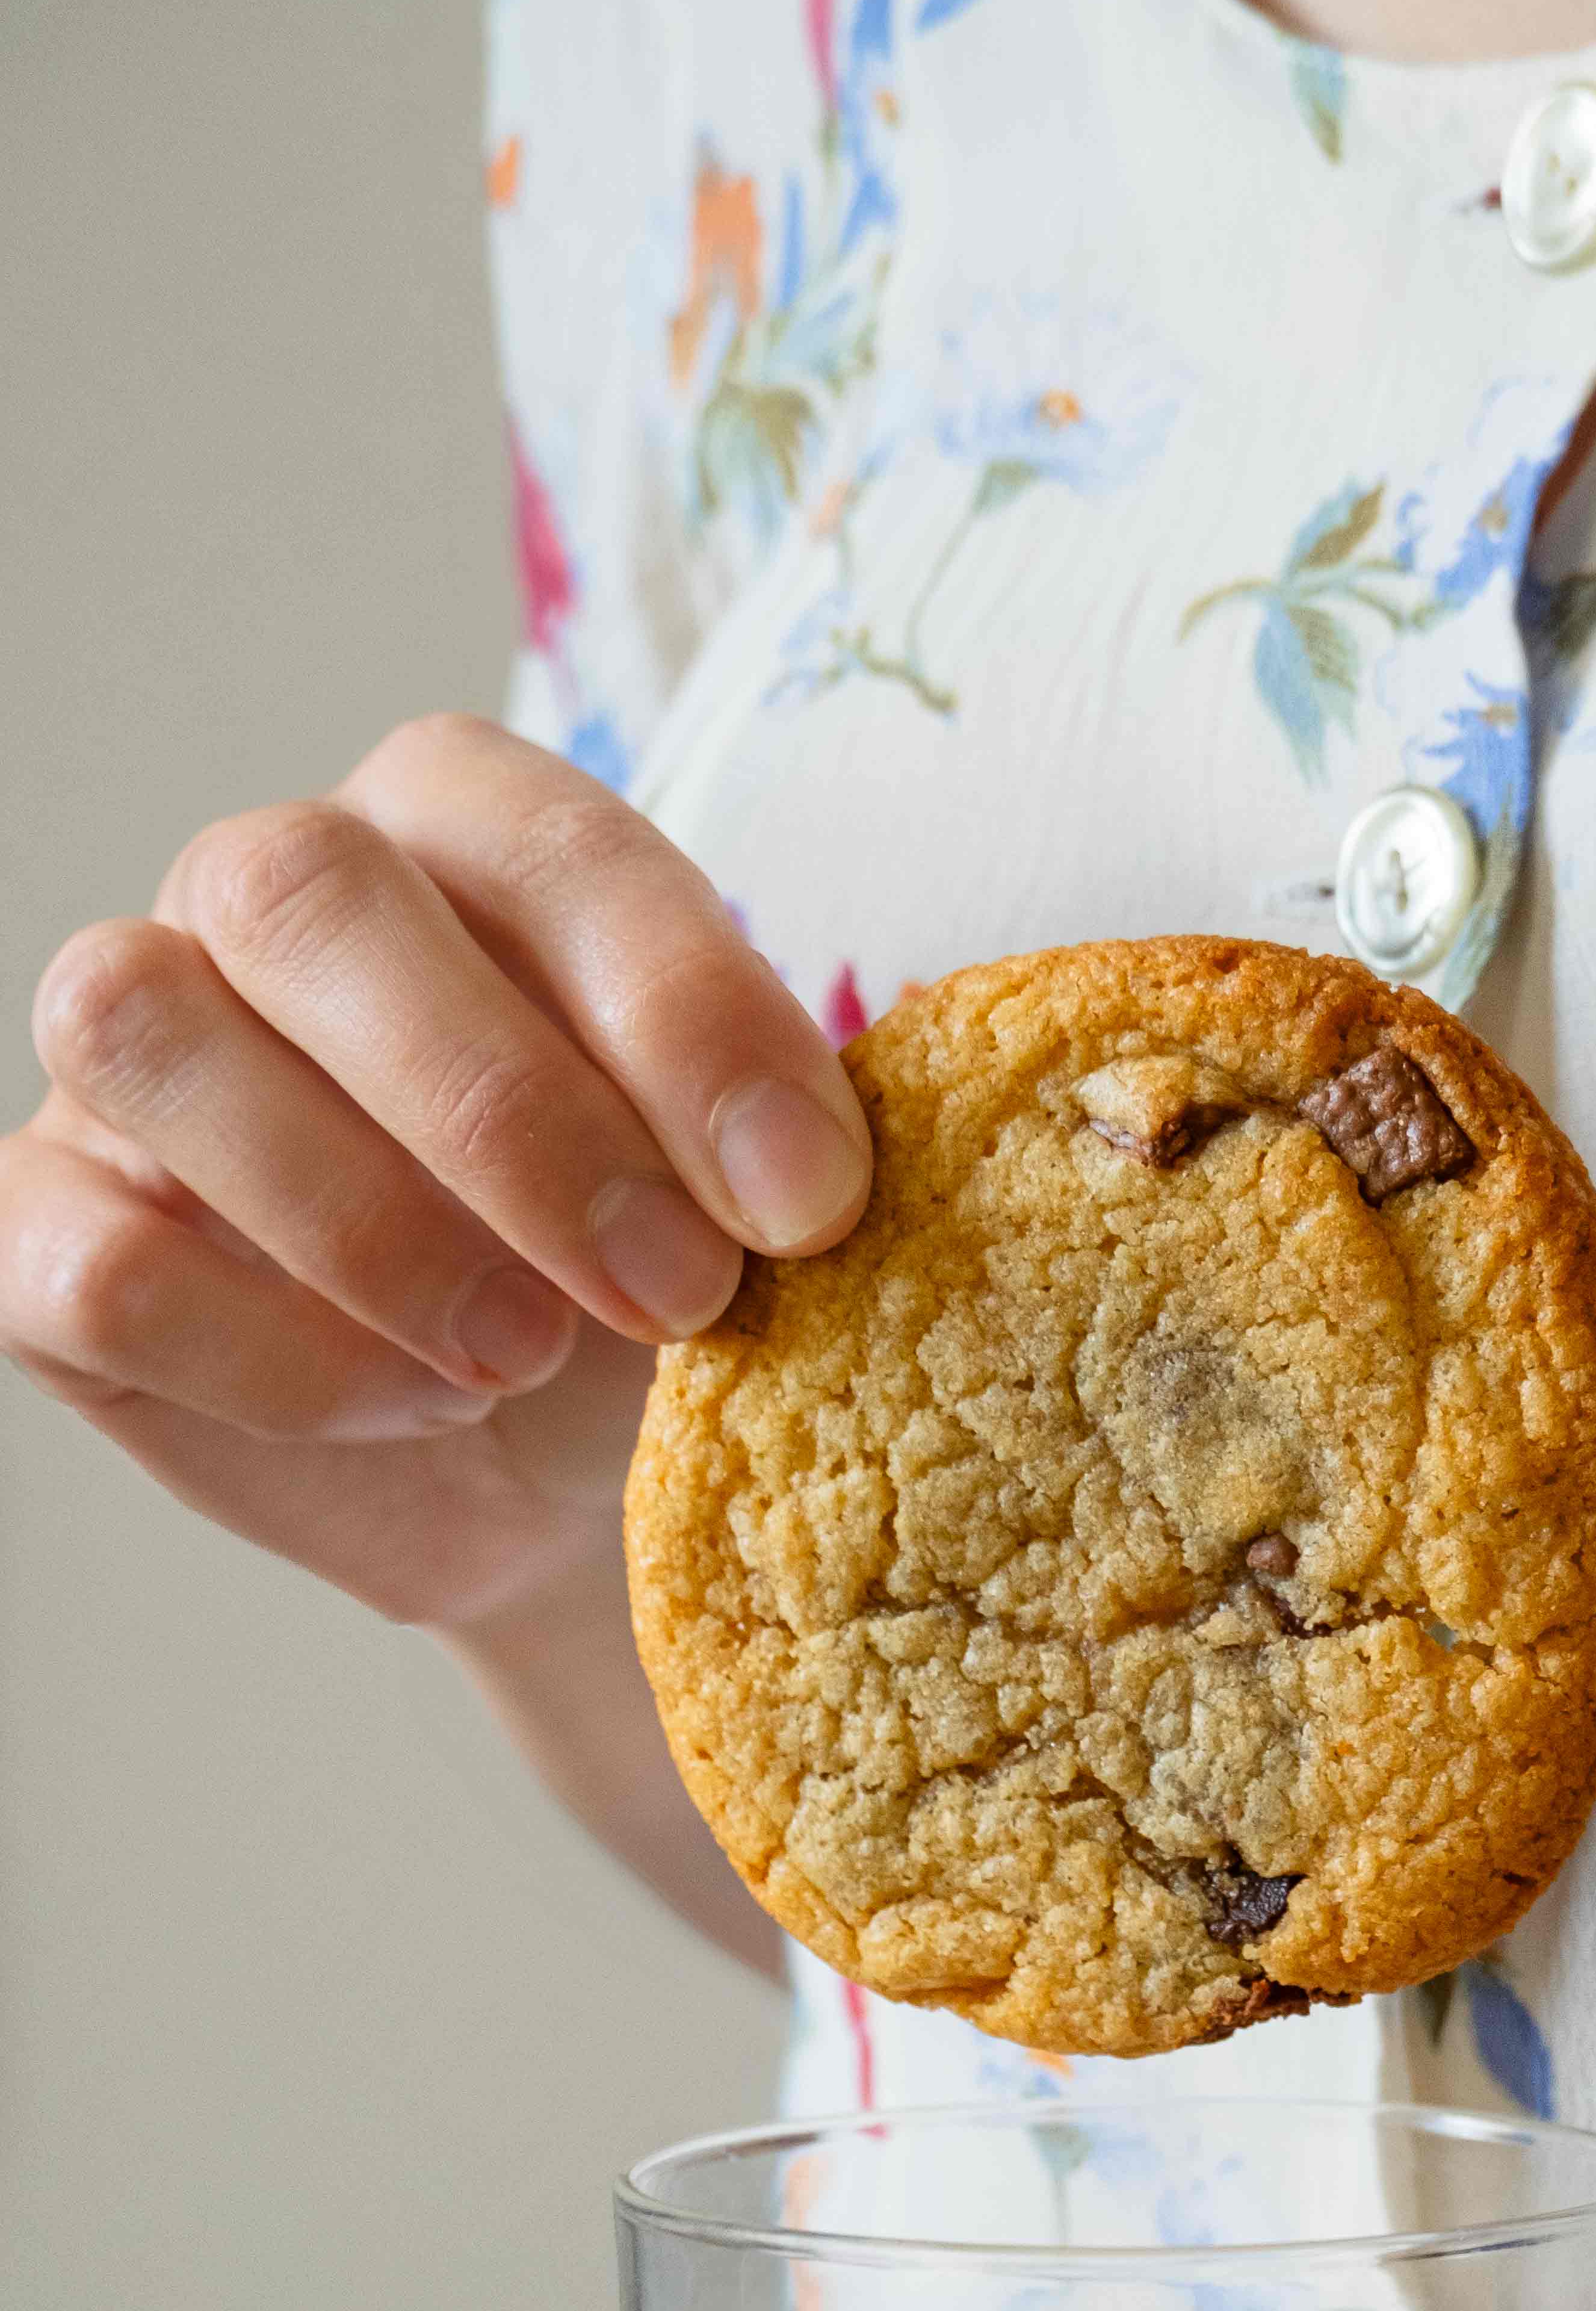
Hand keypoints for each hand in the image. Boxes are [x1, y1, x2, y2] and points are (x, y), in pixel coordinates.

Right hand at [2, 714, 869, 1631]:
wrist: (558, 1478)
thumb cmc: (648, 1283)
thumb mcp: (738, 1200)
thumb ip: (755, 1140)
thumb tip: (795, 1174)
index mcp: (457, 832)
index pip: (538, 836)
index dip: (680, 1012)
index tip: (806, 1202)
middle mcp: (262, 898)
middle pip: (302, 892)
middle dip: (507, 1113)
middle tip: (671, 1292)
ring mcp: (137, 1060)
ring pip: (143, 1030)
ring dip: (361, 1219)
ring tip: (522, 1356)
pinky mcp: (49, 1227)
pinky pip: (96, 1260)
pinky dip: (270, 1357)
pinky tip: (405, 1411)